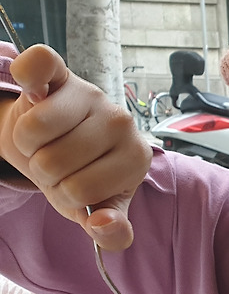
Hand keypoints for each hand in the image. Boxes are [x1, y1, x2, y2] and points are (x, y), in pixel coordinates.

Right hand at [0, 45, 151, 250]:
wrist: (59, 141)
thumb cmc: (83, 174)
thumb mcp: (99, 208)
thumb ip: (111, 230)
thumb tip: (103, 224)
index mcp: (136, 158)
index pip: (79, 192)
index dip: (64, 195)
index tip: (75, 183)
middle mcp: (121, 122)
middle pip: (54, 162)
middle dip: (45, 170)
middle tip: (57, 161)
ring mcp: (92, 94)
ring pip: (34, 130)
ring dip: (27, 142)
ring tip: (46, 140)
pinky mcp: (61, 72)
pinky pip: (38, 63)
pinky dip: (27, 78)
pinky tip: (35, 93)